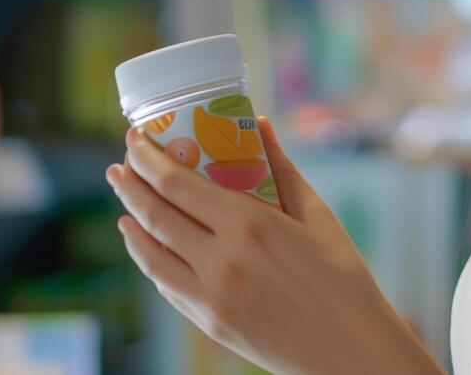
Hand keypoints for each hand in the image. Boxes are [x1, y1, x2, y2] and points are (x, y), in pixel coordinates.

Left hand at [108, 117, 441, 374]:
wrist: (349, 348)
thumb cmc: (342, 276)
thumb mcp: (317, 215)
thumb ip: (281, 168)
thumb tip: (258, 123)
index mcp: (251, 224)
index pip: (177, 184)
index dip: (147, 158)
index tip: (135, 138)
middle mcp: (223, 260)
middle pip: (156, 214)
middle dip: (130, 184)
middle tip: (120, 163)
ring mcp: (211, 296)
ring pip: (151, 253)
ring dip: (130, 221)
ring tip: (124, 199)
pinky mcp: (209, 323)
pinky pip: (165, 284)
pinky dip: (147, 258)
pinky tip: (144, 242)